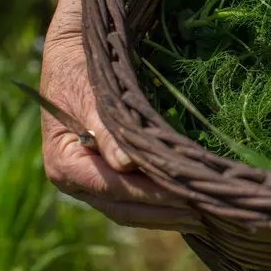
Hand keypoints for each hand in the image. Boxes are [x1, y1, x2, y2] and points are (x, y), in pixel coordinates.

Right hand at [40, 27, 201, 233]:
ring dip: (165, 215)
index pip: (113, 189)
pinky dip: (160, 204)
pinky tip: (188, 206)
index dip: (150, 196)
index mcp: (64, 164)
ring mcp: (91, 182)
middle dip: (164, 212)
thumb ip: (107, 132)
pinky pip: (134, 199)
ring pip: (130, 210)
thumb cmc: (81, 71)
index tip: (185, 196)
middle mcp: (75, 181)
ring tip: (203, 216)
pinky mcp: (107, 176)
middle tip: (205, 213)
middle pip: (123, 208)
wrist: (73, 55)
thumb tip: (125, 166)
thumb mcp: (91, 96)